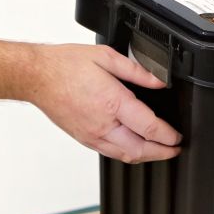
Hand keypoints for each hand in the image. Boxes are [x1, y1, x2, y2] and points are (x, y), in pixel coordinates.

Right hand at [23, 45, 182, 163]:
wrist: (36, 77)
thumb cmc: (64, 65)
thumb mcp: (106, 57)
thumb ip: (137, 71)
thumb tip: (158, 81)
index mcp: (112, 103)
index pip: (149, 128)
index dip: (169, 136)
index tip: (178, 136)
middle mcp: (102, 124)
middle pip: (140, 150)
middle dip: (162, 153)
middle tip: (175, 150)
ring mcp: (92, 135)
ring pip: (125, 156)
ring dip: (146, 157)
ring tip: (159, 152)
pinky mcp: (83, 138)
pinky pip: (110, 153)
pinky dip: (127, 154)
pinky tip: (133, 147)